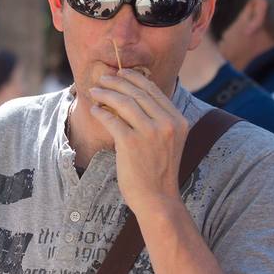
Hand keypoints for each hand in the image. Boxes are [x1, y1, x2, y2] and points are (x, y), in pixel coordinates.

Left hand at [85, 67, 187, 217]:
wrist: (158, 199)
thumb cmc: (159, 172)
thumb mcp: (169, 141)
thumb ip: (160, 120)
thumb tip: (136, 97)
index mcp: (178, 120)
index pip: (153, 90)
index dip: (134, 78)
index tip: (120, 74)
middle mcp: (167, 123)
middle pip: (137, 92)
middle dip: (117, 81)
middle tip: (103, 78)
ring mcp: (150, 132)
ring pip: (124, 102)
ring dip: (106, 93)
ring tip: (95, 91)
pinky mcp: (131, 143)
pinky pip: (111, 119)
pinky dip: (101, 112)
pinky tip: (94, 110)